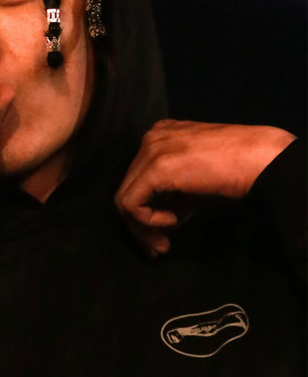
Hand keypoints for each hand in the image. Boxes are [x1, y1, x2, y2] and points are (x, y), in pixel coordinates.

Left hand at [114, 120, 295, 257]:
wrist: (260, 160)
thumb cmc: (237, 171)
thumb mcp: (197, 185)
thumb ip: (175, 197)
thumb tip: (162, 223)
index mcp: (160, 136)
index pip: (138, 178)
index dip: (144, 211)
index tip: (160, 238)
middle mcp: (150, 139)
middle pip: (128, 187)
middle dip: (139, 225)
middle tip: (157, 249)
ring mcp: (150, 150)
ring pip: (125, 197)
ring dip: (141, 228)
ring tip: (162, 246)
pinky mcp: (155, 167)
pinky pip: (131, 203)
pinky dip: (146, 221)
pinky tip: (172, 222)